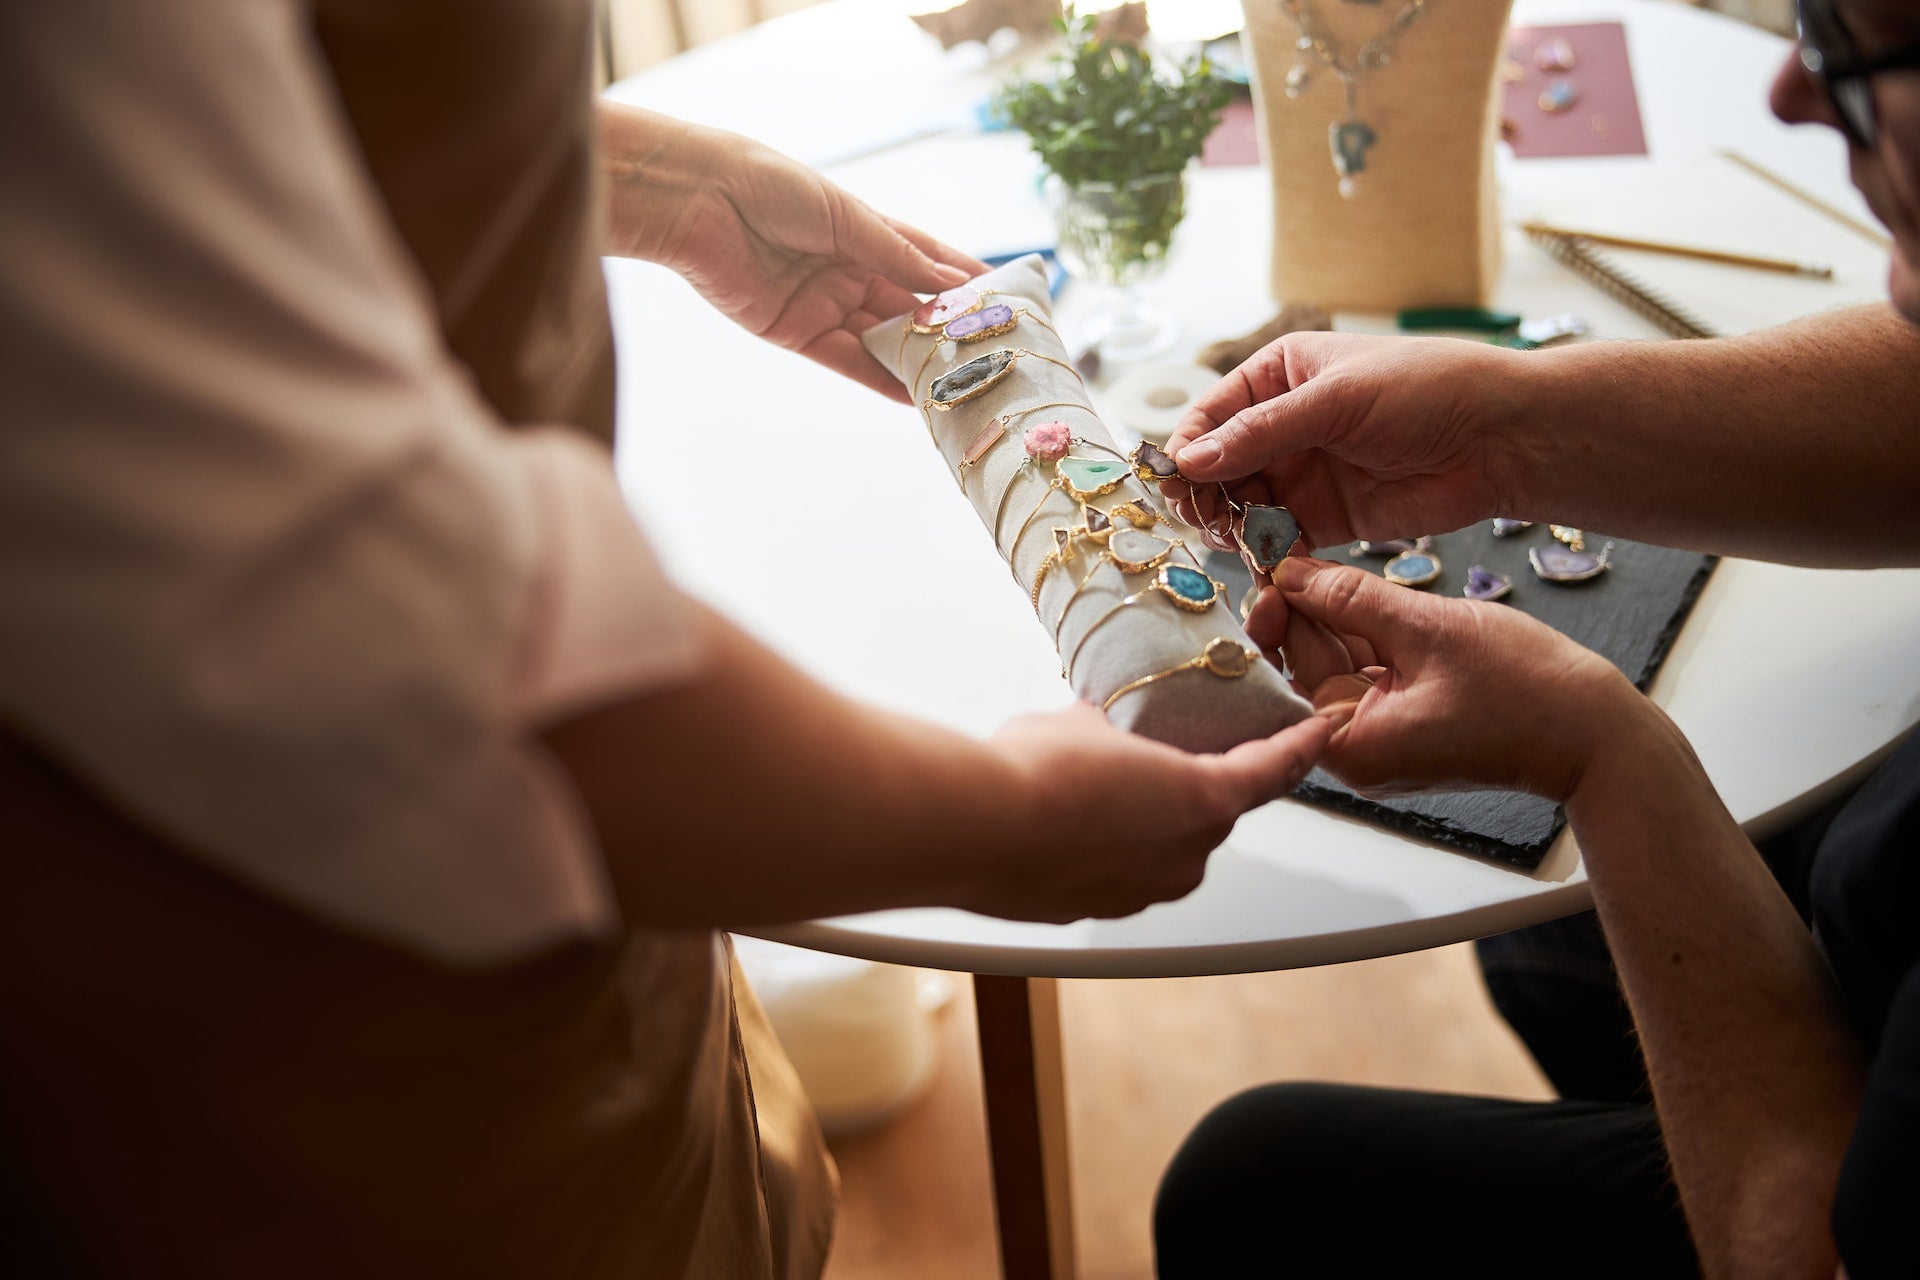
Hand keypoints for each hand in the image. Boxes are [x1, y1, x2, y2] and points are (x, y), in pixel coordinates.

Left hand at [601, 106, 985, 402]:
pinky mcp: (796, 332)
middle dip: (948, 330)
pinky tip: (914, 397)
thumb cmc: (774, 187)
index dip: (965, 282)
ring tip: (962, 383)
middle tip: (994, 354)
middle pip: (908, 307)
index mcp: (865, 231)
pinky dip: (879, 379)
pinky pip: (847, 361)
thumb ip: (899, 257)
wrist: (699, 200)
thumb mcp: (849, 217)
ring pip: (882, 339)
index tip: (1009, 301)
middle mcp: (849, 270)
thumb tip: (954, 287)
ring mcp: (824, 304)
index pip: (927, 261)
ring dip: (918, 361)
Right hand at [965, 703, 1333, 923]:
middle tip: (1150, 746)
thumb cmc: (1035, 774)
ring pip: (1161, 846)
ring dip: (1141, 817)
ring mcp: (1141, 892)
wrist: (973, 828)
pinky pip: (1118, 872)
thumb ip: (1115, 729)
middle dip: (1187, 780)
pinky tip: (1061, 823)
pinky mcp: (1097, 911)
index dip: (1299, 746)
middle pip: (1209, 810)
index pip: (1272, 770)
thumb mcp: (1084, 722)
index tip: (1319, 729)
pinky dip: (1102, 848)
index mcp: (1202, 802)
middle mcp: (1185, 857)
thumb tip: (1103, 727)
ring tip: (1088, 785)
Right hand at [1158, 332, 1535, 552]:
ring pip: (1242, 504)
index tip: (1175, 478)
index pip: (1214, 413)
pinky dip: (1263, 549)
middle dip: (1204, 491)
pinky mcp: (1327, 519)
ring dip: (1229, 523)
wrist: (1501, 439)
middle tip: (1199, 515)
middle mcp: (1286, 425)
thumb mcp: (1336, 399)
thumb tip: (1190, 460)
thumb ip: (1261, 432)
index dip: (1189, 446)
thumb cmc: (1426, 390)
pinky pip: (1278, 537)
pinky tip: (1259, 557)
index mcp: (1281, 375)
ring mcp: (1304, 473)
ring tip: (1231, 536)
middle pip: (1220, 464)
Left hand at [1257, 556, 1648, 802]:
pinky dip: (1368, 634)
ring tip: (1317, 561)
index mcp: (1350, 744)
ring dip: (1334, 617)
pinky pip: (1373, 672)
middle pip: (1307, 669)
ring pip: (1340, 665)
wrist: (1597, 737)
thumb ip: (1352, 598)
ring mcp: (1384, 740)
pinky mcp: (1409, 725)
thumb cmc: (1528, 693)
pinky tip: (1356, 590)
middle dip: (1300, 611)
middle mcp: (1357, 751)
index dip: (1276, 615)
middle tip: (1284, 551)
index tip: (1270, 567)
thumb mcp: (1428, 628)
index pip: (1288, 671)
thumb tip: (1292, 573)